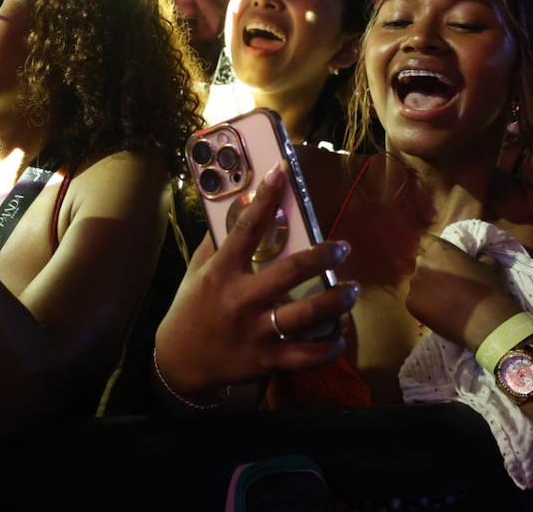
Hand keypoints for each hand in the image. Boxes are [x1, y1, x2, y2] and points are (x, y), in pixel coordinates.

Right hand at [154, 167, 357, 396]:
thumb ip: (217, 244)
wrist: (180, 360)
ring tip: (352, 290)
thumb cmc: (191, 308)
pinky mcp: (266, 359)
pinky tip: (339, 334)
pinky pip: (306, 355)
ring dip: (336, 300)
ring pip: (306, 314)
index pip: (246, 227)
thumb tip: (239, 210)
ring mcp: (255, 330)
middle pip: (290, 272)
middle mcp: (240, 298)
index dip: (265, 197)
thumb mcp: (196, 271)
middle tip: (343, 248)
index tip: (282, 172)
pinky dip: (328, 346)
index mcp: (221, 271)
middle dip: (322, 256)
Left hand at [404, 236, 519, 351]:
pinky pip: (416, 301)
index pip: (427, 241)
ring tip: (444, 302)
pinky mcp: (411, 303)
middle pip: (423, 264)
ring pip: (418, 283)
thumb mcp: (490, 265)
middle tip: (447, 284)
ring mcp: (414, 284)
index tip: (443, 260)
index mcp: (438, 249)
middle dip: (432, 271)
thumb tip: (478, 256)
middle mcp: (422, 263)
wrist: (485, 321)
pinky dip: (425, 305)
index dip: (434, 250)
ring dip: (428, 289)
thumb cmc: (489, 289)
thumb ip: (479, 256)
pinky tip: (440, 313)